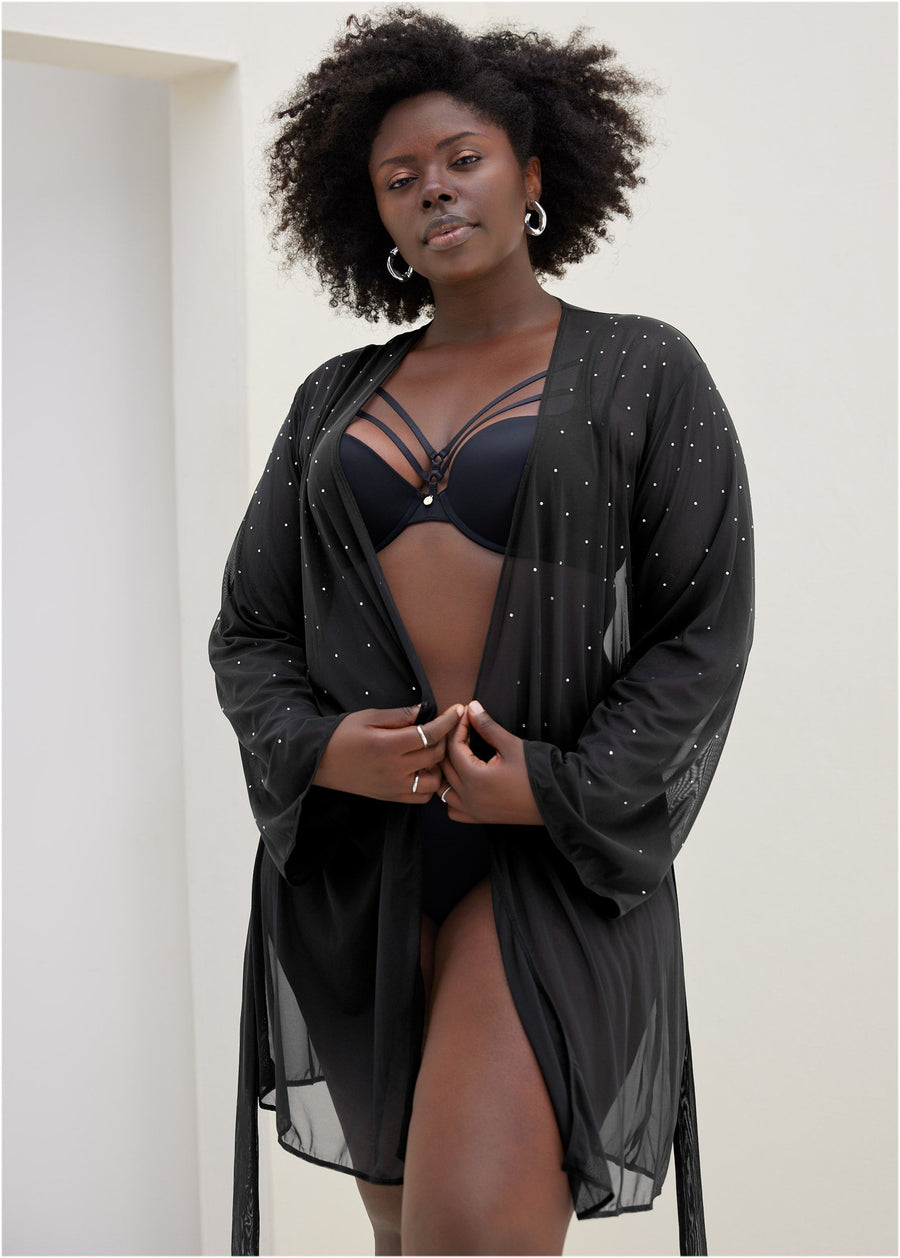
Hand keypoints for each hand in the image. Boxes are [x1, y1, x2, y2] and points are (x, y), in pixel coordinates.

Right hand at [314, 703, 463, 802]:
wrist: (319, 763)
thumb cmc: (342, 735)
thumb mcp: (368, 717)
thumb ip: (399, 715)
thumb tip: (424, 711)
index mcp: (388, 745)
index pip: (430, 734)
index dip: (448, 721)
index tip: (457, 710)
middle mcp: (394, 769)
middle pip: (435, 755)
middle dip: (445, 739)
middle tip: (444, 729)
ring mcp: (394, 787)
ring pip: (434, 781)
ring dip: (438, 766)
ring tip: (431, 752)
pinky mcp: (391, 797)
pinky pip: (421, 797)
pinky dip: (429, 784)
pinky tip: (422, 770)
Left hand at [440, 701, 543, 824]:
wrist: (556, 800)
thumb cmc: (536, 773)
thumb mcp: (511, 745)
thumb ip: (487, 726)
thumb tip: (472, 707)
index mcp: (474, 778)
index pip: (454, 748)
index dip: (458, 727)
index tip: (466, 714)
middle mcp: (468, 797)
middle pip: (444, 766)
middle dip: (450, 744)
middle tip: (462, 729)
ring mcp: (473, 810)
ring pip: (443, 789)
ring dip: (446, 771)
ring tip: (459, 754)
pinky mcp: (480, 818)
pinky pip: (453, 809)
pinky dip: (452, 796)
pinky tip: (463, 781)